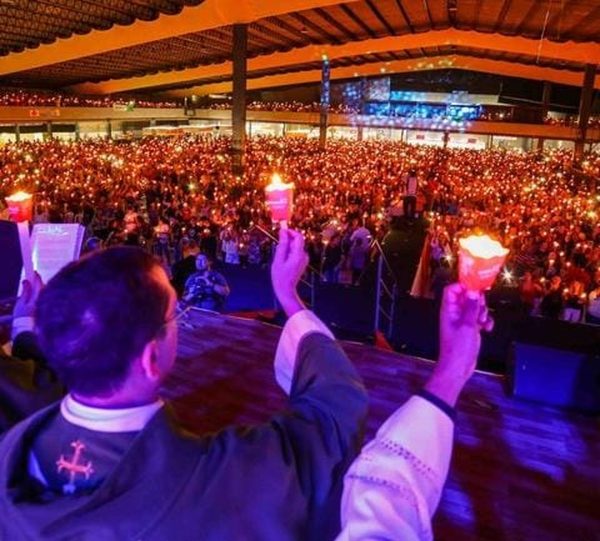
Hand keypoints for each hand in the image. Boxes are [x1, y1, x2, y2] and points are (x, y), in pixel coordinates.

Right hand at [13, 273, 43, 319]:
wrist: (26, 329)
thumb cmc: (22, 317)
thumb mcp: (21, 303)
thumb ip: (25, 292)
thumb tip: (27, 281)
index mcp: (38, 298)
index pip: (39, 284)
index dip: (36, 277)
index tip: (34, 272)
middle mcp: (44, 301)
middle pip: (42, 288)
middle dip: (38, 282)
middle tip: (33, 277)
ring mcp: (45, 305)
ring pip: (44, 293)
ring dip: (39, 288)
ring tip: (33, 285)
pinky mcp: (45, 309)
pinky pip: (44, 298)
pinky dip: (40, 294)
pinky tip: (36, 294)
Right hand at [271, 228, 307, 317]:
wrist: (286, 290)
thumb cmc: (280, 276)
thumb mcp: (278, 259)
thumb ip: (282, 244)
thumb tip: (283, 231)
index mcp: (298, 255)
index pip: (298, 236)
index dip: (290, 231)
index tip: (281, 231)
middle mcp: (304, 256)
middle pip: (297, 241)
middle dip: (287, 241)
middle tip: (278, 248)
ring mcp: (304, 259)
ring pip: (295, 247)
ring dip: (287, 248)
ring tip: (280, 258)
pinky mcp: (302, 262)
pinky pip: (295, 252)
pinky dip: (289, 253)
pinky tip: (283, 262)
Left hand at [425, 283, 492, 406]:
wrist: (458, 367)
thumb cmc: (457, 349)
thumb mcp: (467, 325)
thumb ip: (471, 307)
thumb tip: (473, 291)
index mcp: (449, 310)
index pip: (452, 290)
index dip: (463, 286)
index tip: (476, 288)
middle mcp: (454, 314)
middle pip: (466, 297)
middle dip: (477, 301)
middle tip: (480, 309)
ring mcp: (462, 321)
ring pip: (475, 308)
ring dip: (482, 312)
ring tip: (481, 321)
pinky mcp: (469, 329)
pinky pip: (479, 318)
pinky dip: (485, 321)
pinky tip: (486, 328)